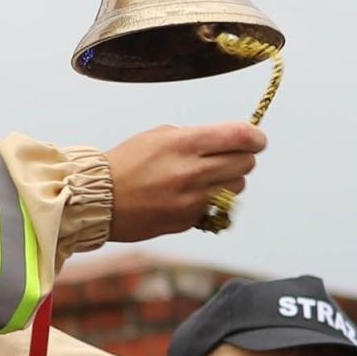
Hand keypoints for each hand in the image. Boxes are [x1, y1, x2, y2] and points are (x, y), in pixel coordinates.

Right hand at [104, 122, 265, 241]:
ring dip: (229, 180)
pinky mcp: (189, 219)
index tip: (256, 139)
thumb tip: (226, 140)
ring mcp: (193, 199)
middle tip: (230, 156)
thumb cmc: (127, 162)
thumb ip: (195, 137)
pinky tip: (191, 193)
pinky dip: (211, 199)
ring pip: (237, 187)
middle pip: (245, 163)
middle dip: (242, 158)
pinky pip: (217, 206)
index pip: (240, 137)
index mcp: (184, 144)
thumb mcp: (159, 136)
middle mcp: (192, 171)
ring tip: (208, 176)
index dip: (255, 137)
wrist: (100, 198)